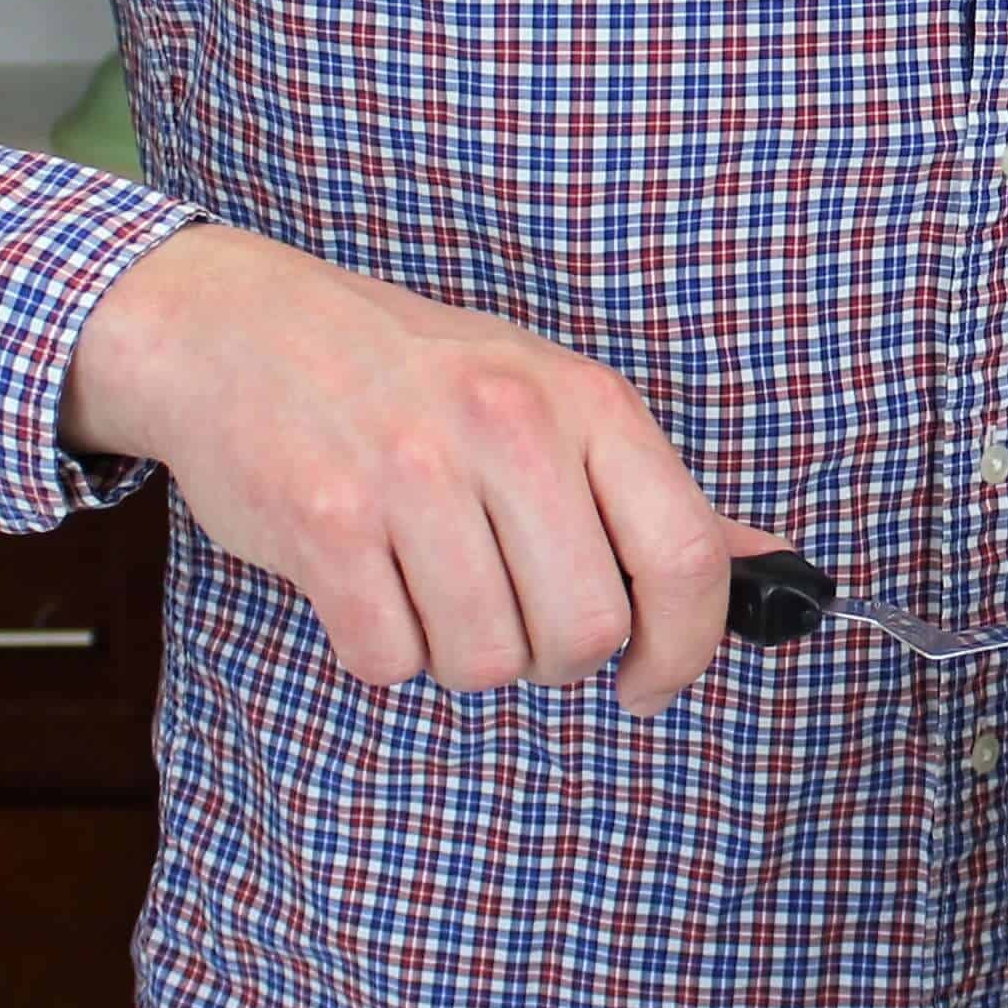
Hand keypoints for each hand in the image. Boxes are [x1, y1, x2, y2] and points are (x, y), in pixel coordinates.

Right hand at [61, 223, 755, 710]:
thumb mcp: (548, 397)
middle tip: (516, 621)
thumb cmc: (409, 373)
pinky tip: (370, 588)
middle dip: (555, 662)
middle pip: (584, 632)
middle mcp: (508, 428)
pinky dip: (384, 651)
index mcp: (584, 400)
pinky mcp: (324, 522)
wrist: (239, 326)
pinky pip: (389, 658)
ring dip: (463, 655)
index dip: (685, 648)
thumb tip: (768, 564)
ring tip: (432, 589)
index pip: (683, 555)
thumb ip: (649, 492)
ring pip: (485, 659)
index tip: (649, 680)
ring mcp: (412, 473)